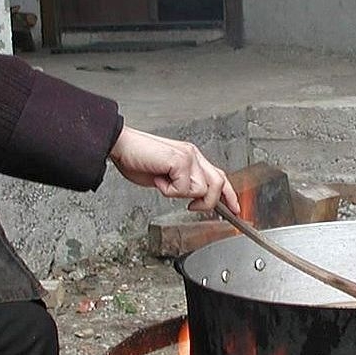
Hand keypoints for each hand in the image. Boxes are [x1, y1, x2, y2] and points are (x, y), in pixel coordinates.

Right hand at [108, 126, 240, 213]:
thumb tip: (190, 198)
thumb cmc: (136, 159)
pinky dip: (168, 190)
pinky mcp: (180, 160)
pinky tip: (158, 179)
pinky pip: (184, 188)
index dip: (229, 194)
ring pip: (201, 189)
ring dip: (179, 194)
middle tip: (191, 207)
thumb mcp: (164, 177)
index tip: (235, 209)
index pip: (219, 176)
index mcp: (191, 157)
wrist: (120, 145)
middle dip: (208, 202)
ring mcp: (189, 156)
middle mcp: (193, 155)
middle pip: (218, 183)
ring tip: (163, 183)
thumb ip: (180, 184)